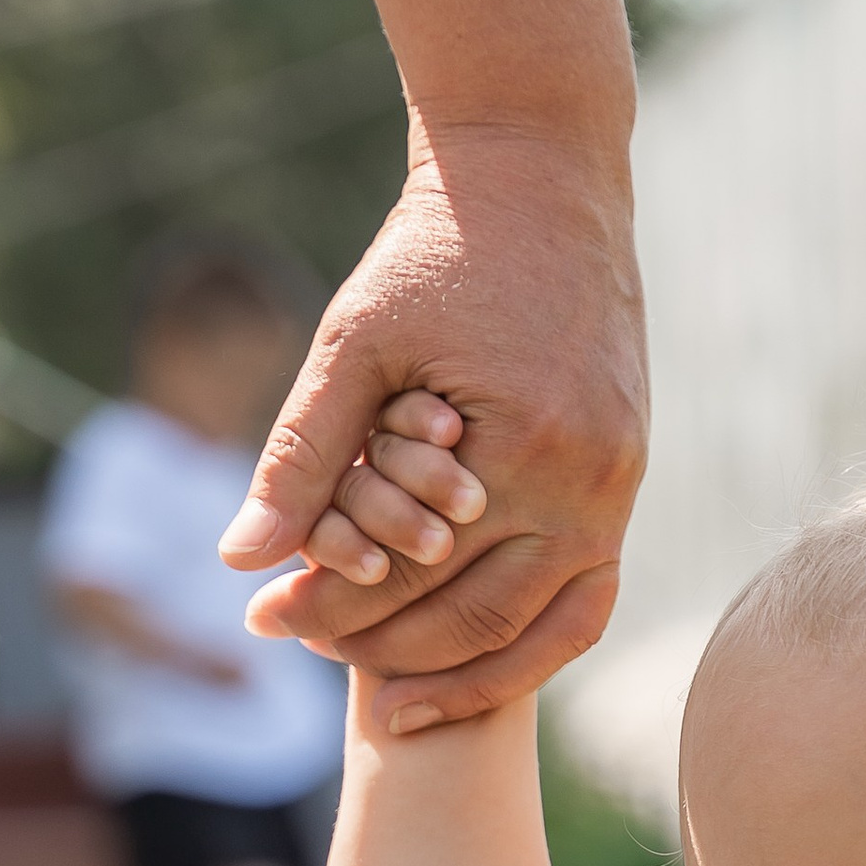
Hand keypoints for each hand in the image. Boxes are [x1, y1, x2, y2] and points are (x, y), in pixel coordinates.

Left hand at [222, 118, 645, 727]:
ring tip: (386, 690)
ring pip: (546, 627)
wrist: (542, 175)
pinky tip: (468, 653)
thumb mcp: (355, 342)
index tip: (265, 617)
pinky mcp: (627, 477)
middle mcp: (588, 482)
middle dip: (385, 646)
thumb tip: (238, 558)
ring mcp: (621, 486)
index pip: (410, 571)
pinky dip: (530, 635)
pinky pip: (587, 593)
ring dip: (464, 667)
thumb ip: (301, 454)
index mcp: (522, 447)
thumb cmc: (436, 249)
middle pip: (478, 615)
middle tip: (307, 653)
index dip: (330, 604)